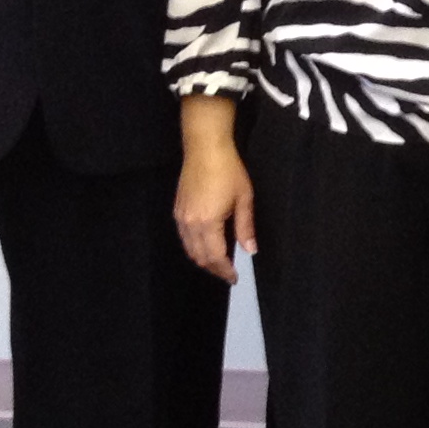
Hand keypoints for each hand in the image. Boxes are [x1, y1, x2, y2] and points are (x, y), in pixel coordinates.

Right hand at [175, 104, 254, 282]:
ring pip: (189, 248)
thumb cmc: (229, 171)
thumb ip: (246, 227)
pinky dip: (194, 246)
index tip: (234, 278)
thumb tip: (251, 250)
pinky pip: (184, 237)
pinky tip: (207, 244)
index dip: (224, 270)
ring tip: (219, 262)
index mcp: (207, 223)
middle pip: (199, 257)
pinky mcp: (177, 210)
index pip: (214, 257)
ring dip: (203, 259)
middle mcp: (190, 223)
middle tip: (228, 273)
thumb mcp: (244, 199)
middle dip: (213, 268)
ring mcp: (181, 217)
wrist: (205, 148)